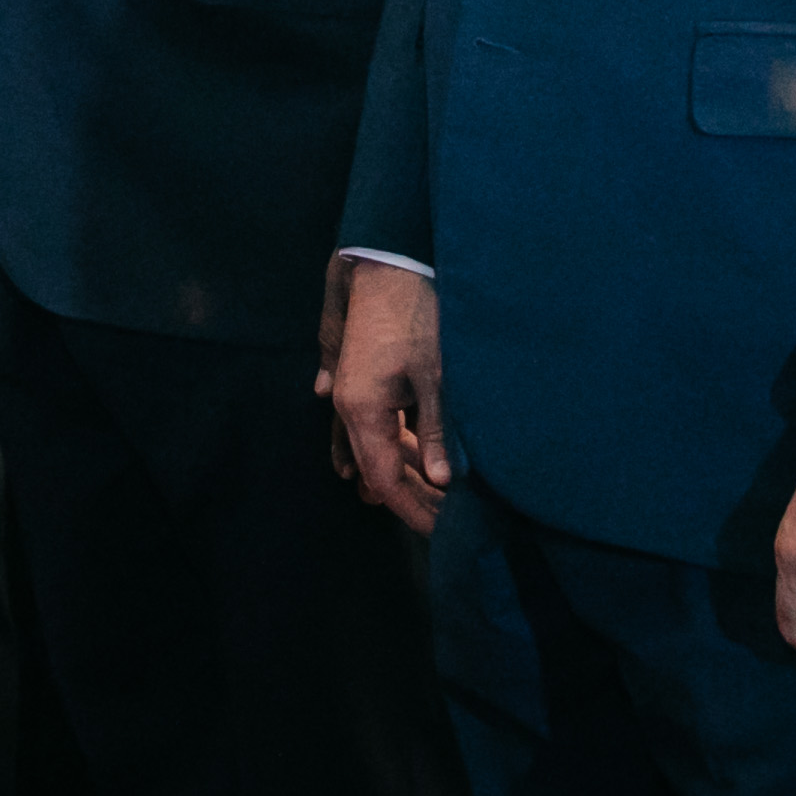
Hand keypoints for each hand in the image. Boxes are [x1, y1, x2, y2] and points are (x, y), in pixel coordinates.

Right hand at [324, 259, 450, 534]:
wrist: (388, 263)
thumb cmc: (416, 318)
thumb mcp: (434, 377)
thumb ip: (436, 431)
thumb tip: (442, 481)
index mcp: (362, 411)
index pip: (385, 479)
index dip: (412, 509)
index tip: (442, 532)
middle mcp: (348, 406)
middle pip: (376, 468)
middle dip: (410, 497)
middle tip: (447, 521)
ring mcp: (351, 391)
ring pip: (375, 447)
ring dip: (404, 472)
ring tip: (437, 499)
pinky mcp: (361, 378)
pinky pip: (374, 427)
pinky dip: (397, 447)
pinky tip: (415, 461)